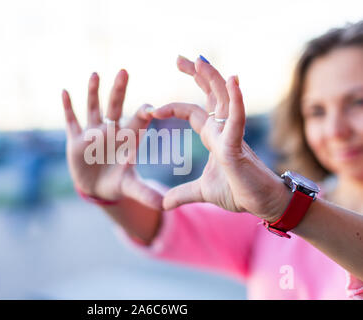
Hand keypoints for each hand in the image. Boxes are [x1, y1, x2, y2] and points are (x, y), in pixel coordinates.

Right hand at [62, 70, 162, 209]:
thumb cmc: (116, 182)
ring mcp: (93, 133)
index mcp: (128, 139)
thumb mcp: (130, 186)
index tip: (151, 108)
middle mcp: (111, 131)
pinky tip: (65, 92)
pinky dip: (68, 108)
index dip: (144, 114)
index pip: (138, 122)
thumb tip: (164, 205)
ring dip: (93, 92)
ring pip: (93, 108)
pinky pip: (71, 121)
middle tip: (124, 72)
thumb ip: (144, 193)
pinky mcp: (76, 140)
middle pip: (115, 107)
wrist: (96, 187)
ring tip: (95, 74)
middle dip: (119, 91)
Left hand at [151, 56, 289, 221]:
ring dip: (213, 78)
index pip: (193, 112)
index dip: (174, 106)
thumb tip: (163, 204)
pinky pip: (237, 119)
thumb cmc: (239, 192)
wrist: (264, 205)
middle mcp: (223, 130)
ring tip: (199, 60)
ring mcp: (232, 135)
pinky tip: (233, 80)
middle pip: (210, 95)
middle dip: (197, 75)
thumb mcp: (202, 192)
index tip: (152, 109)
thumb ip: (183, 194)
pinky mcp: (239, 146)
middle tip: (180, 58)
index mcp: (214, 137)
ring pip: (223, 99)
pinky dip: (235, 100)